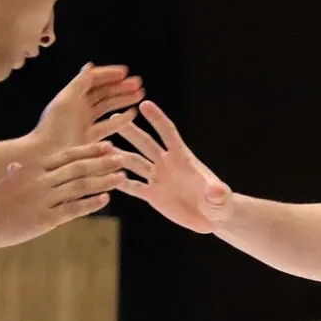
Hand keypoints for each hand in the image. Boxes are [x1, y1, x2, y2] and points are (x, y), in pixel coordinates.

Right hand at [0, 142, 149, 248]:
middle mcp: (41, 180)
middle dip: (102, 162)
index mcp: (34, 168)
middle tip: (123, 157)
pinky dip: (90, 203)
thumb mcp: (4, 180)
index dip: (90, 149)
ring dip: (103, 181)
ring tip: (121, 176)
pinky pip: (73, 209)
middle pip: (78, 168)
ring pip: (80, 186)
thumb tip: (20, 162)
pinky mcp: (44, 219)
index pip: (67, 154)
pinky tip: (105, 199)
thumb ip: (18, 171)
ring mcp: (43, 199)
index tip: (108, 144)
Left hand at [32, 63, 144, 152]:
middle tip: (139, 83)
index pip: (93, 80)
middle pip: (103, 92)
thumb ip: (79, 83)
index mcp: (73, 96)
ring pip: (108, 107)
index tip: (126, 72)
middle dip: (121, 86)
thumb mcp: (65, 101)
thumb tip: (90, 66)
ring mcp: (86, 122)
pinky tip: (132, 114)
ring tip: (140, 95)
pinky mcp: (92, 138)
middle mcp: (80, 107)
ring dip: (124, 100)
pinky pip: (109, 125)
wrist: (47, 155)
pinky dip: (121, 119)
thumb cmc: (54, 127)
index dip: (109, 74)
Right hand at [113, 101, 231, 233]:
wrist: (212, 217)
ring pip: (134, 162)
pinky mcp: (152, 195)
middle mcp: (167, 164)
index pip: (168, 133)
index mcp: (183, 159)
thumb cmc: (220, 204)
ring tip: (100, 147)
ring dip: (118, 154)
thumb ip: (217, 193)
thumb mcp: (220, 200)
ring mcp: (158, 178)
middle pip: (146, 143)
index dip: (157, 119)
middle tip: (113, 117)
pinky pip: (132, 186)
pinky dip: (119, 182)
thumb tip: (216, 191)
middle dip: (130, 131)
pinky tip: (103, 176)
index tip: (144, 104)